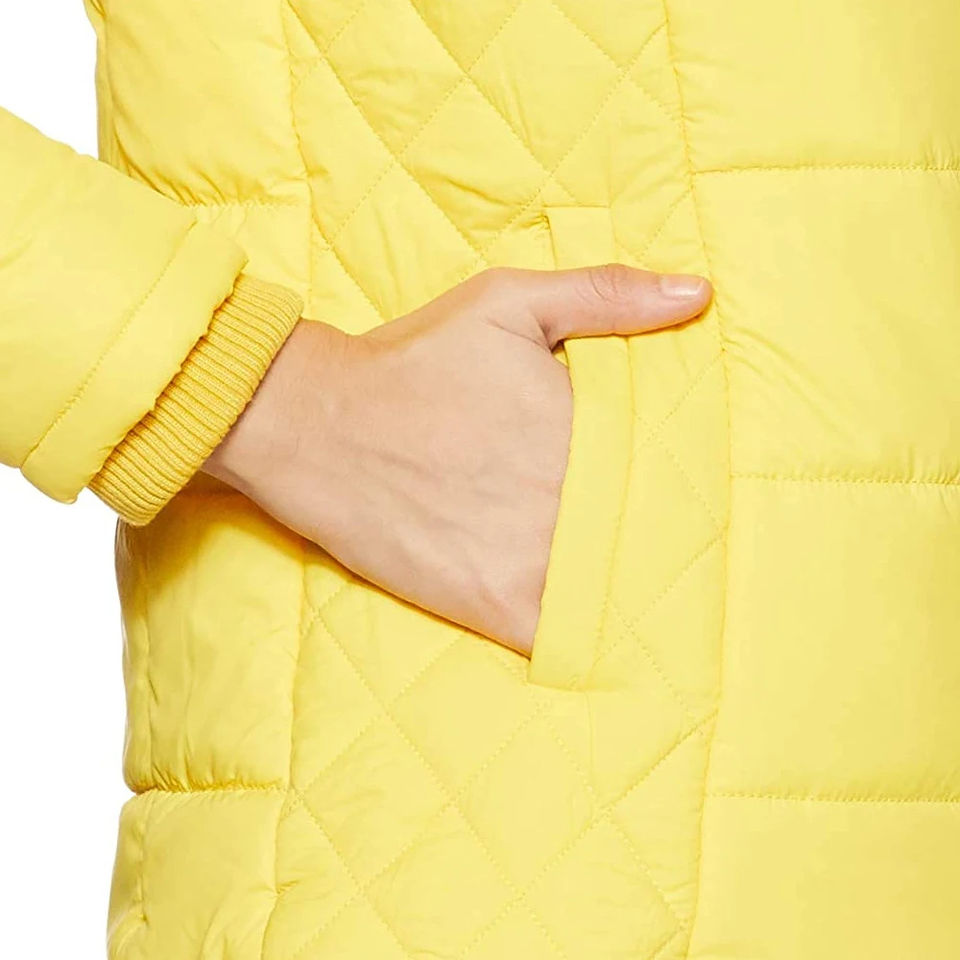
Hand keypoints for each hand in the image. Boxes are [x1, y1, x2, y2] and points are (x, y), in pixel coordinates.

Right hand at [203, 265, 711, 654]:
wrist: (314, 425)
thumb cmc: (411, 360)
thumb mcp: (507, 302)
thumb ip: (606, 295)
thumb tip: (696, 294)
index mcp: (582, 428)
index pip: (672, 465)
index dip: (690, 480)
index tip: (703, 489)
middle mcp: (566, 499)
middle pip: (651, 530)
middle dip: (669, 533)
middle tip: (692, 546)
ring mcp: (531, 560)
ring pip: (618, 588)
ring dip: (640, 588)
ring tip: (664, 592)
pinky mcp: (489, 604)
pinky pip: (565, 637)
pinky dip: (591, 637)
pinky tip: (609, 633)